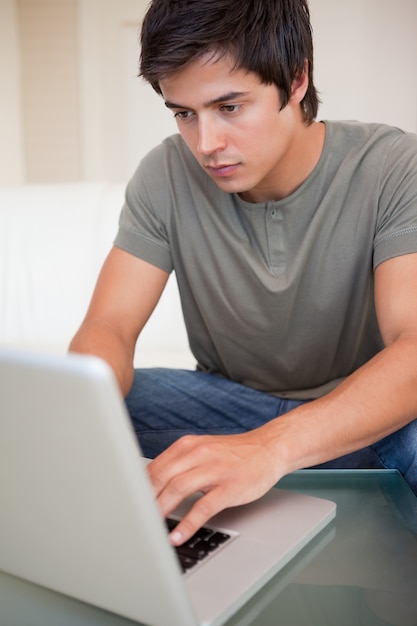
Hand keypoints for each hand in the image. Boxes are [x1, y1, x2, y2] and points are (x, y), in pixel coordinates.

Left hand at [146, 427, 281, 545]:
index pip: (154, 467)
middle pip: (161, 477)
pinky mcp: (229, 487)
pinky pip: (203, 507)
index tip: (128, 503)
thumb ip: (179, 464)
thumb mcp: (203, 450)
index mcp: (188, 446)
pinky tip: (178, 535)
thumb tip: (151, 485)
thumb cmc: (233, 454)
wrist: (268, 448)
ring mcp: (214, 470)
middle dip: (144, 499)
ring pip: (178, 489)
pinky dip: (187, 523)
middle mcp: (199, 454)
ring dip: (161, 510)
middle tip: (134, 518)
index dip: (138, 487)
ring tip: (150, 527)